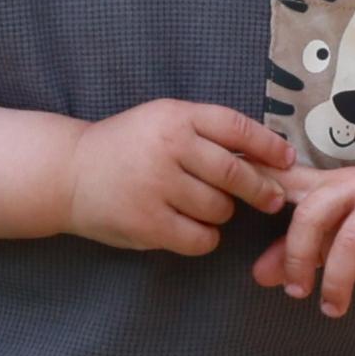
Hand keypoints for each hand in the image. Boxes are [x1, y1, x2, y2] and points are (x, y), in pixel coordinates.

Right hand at [59, 99, 292, 255]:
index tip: (287, 161)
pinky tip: (190, 228)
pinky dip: (204, 237)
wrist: (67, 173)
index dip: (269, 146)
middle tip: (271, 199)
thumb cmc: (125, 148)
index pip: (237, 128)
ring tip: (202, 207)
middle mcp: (167, 148)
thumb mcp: (162, 121)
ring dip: (221, 212)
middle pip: (236, 173)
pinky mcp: (147, 222)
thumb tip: (269, 156)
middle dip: (261, 189)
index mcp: (175, 117)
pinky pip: (200, 238)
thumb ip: (206, 132)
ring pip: (219, 208)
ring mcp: (156, 186)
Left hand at [254, 164, 354, 312]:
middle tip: (296, 293)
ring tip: (332, 308)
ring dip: (337, 281)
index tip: (236, 209)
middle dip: (297, 257)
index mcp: (330, 183)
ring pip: (353, 240)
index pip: (287, 185)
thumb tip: (259, 276)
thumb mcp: (332, 238)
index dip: (263, 192)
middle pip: (313, 214)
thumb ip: (294, 252)